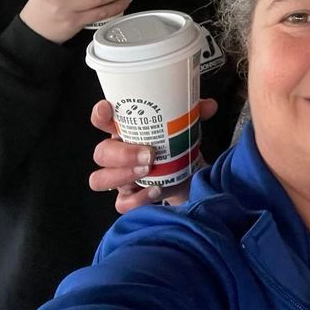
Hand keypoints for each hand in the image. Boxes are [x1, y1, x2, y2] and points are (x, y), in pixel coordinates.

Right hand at [89, 99, 216, 212]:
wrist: (187, 174)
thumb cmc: (176, 144)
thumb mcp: (184, 126)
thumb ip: (194, 113)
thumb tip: (210, 105)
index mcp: (125, 131)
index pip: (102, 120)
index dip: (100, 114)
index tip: (108, 110)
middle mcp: (117, 154)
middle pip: (101, 153)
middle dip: (122, 154)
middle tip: (149, 154)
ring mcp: (119, 178)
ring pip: (100, 179)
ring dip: (122, 175)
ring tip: (148, 170)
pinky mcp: (129, 198)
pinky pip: (121, 203)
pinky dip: (137, 199)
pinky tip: (155, 190)